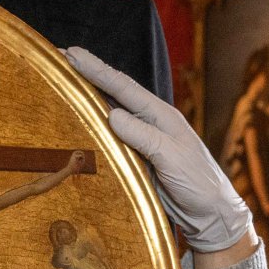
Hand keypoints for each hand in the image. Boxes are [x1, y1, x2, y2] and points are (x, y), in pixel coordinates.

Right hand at [64, 46, 251, 253]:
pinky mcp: (136, 160)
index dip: (96, 70)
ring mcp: (141, 141)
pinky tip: (77, 123)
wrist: (210, 214)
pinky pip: (109, 139)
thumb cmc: (199, 183)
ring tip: (60, 84)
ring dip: (85, 99)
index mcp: (160, 115)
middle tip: (58, 59)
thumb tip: (112, 114)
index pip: (123, 87)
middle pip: (112, 93)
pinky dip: (92, 127)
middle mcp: (149, 123)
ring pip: (109, 113)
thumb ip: (144, 136)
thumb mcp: (172, 157)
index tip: (71, 54)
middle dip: (86, 76)